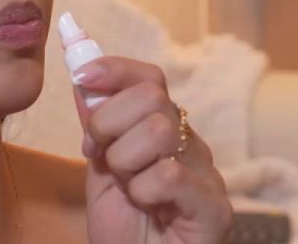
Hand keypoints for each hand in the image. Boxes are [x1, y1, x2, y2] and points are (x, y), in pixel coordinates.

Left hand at [72, 56, 232, 243]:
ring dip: (124, 160)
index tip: (82, 75)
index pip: (149, 78)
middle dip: (109, 122)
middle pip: (151, 96)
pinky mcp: (215, 208)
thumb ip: (96, 129)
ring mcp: (207, 174)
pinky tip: (146, 207)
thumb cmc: (123, 227)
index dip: (115, 70)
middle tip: (101, 155)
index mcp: (163, 130)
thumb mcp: (99, 171)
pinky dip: (143, 191)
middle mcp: (190, 144)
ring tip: (127, 186)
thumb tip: (84, 80)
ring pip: (158, 130)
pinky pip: (169, 175)